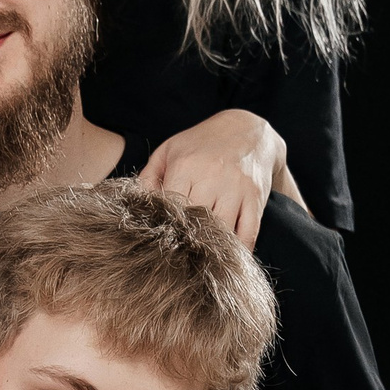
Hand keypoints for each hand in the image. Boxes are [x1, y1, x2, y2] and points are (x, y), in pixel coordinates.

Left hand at [143, 110, 288, 251]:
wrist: (249, 129)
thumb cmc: (201, 144)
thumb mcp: (169, 150)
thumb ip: (148, 178)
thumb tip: (135, 208)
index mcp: (186, 166)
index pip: (169, 209)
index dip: (164, 228)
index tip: (160, 241)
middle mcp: (212, 177)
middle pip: (194, 223)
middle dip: (185, 241)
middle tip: (178, 256)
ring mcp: (236, 188)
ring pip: (220, 232)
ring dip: (210, 248)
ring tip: (200, 259)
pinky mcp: (255, 198)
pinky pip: (248, 233)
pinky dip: (239, 250)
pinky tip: (229, 259)